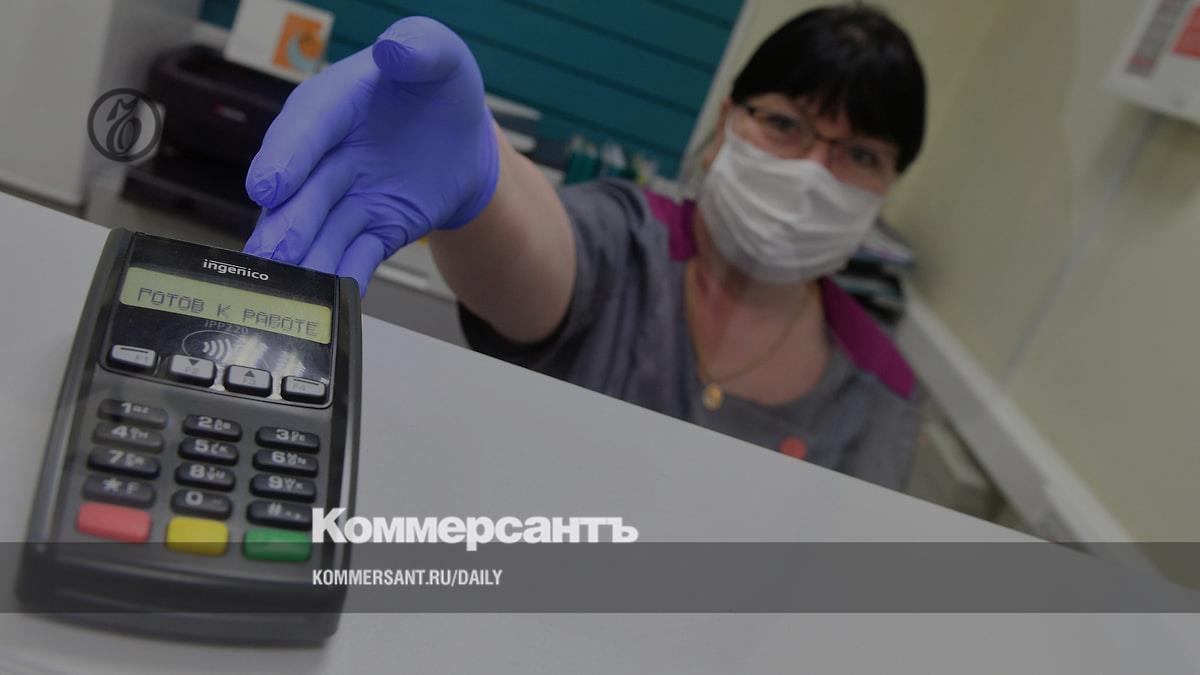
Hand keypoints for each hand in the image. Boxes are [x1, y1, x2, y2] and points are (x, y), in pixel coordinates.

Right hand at [242, 17, 498, 292]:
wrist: (462, 139)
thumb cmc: (439, 90)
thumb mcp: (440, 57)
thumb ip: (420, 48)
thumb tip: (395, 49)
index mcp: (336, 103)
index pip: (308, 127)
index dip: (288, 156)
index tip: (268, 186)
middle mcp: (331, 154)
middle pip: (302, 190)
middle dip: (287, 221)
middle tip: (273, 250)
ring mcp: (348, 196)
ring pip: (321, 230)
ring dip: (307, 257)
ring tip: (293, 284)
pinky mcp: (372, 228)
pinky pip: (357, 255)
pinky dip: (347, 277)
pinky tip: (337, 298)